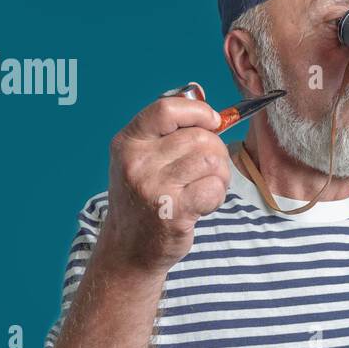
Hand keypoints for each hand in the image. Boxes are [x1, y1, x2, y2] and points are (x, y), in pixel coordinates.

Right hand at [96, 86, 230, 275]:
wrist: (129, 248)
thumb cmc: (145, 198)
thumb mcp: (142, 158)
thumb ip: (168, 130)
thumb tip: (205, 99)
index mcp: (128, 142)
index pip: (167, 109)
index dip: (198, 111)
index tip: (212, 121)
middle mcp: (137, 162)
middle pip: (200, 137)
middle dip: (216, 151)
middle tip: (209, 170)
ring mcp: (153, 187)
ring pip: (212, 161)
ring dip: (220, 175)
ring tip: (206, 187)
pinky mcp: (172, 211)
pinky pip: (214, 187)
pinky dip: (217, 195)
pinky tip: (204, 203)